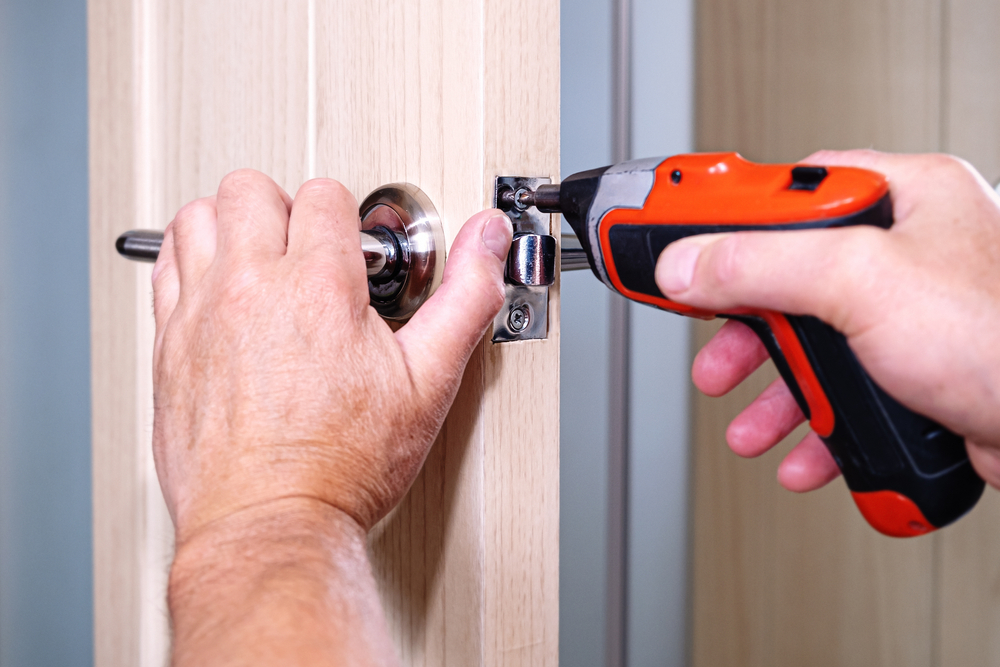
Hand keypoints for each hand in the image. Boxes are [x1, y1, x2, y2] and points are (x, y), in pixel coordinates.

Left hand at [152, 170, 511, 540]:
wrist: (271, 522)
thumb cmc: (343, 465)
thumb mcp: (429, 380)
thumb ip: (464, 297)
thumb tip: (487, 239)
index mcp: (318, 287)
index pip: (325, 195)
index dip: (348, 217)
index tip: (353, 252)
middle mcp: (251, 289)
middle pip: (250, 188)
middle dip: (285, 208)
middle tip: (305, 248)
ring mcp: (201, 314)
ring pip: (197, 217)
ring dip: (231, 226)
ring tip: (260, 260)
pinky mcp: (169, 345)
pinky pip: (164, 269)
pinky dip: (190, 263)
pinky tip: (219, 289)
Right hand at [654, 150, 999, 490]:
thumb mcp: (860, 281)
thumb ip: (760, 263)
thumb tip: (688, 264)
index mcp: (901, 196)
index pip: (784, 191)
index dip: (720, 219)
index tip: (670, 240)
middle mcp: (906, 250)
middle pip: (788, 278)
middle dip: (744, 331)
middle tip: (712, 353)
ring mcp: (910, 317)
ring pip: (812, 345)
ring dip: (774, 394)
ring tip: (751, 425)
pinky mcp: (914, 373)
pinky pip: (842, 391)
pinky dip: (814, 425)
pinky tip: (802, 451)